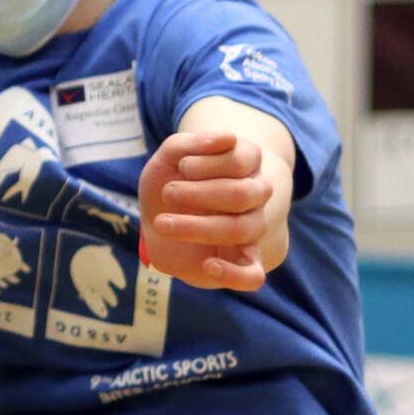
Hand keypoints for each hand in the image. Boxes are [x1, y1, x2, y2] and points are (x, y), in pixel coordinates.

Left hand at [139, 131, 276, 291]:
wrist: (157, 221)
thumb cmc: (169, 183)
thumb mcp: (167, 158)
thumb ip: (189, 144)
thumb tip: (228, 137)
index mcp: (245, 166)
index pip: (246, 158)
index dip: (210, 162)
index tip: (182, 166)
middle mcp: (256, 197)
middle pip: (244, 193)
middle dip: (200, 193)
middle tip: (168, 193)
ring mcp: (251, 230)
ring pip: (242, 229)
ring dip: (197, 227)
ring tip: (162, 223)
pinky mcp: (240, 264)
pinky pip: (254, 277)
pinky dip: (232, 274)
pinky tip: (206, 265)